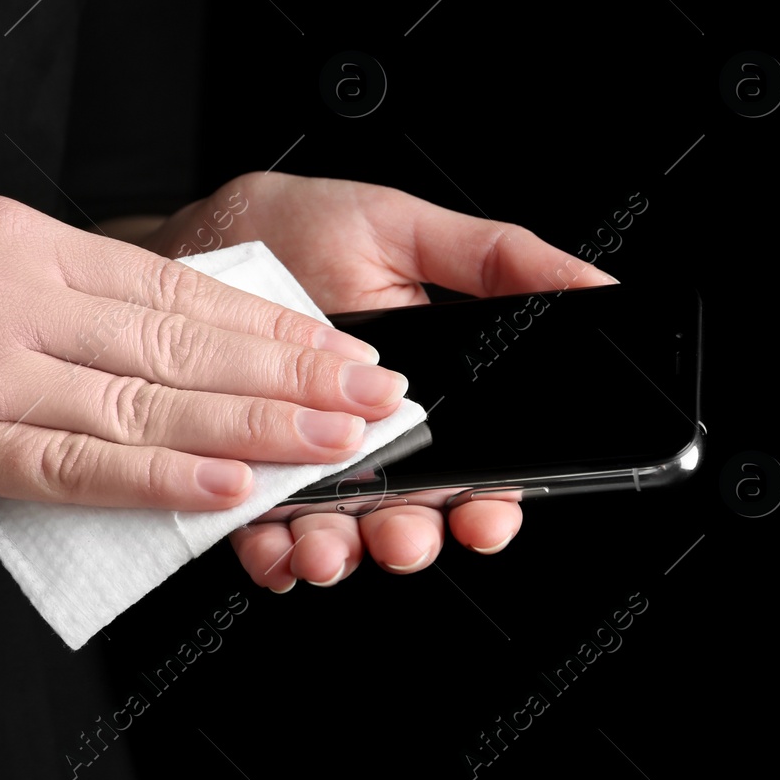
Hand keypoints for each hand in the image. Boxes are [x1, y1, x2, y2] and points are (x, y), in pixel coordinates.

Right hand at [0, 193, 410, 512]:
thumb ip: (45, 278)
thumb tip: (144, 320)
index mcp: (17, 234)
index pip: (174, 283)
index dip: (268, 320)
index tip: (339, 341)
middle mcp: (6, 294)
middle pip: (177, 338)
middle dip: (289, 373)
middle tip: (374, 394)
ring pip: (139, 402)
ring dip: (249, 427)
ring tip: (334, 445)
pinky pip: (65, 463)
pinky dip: (151, 477)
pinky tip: (221, 485)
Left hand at [140, 173, 616, 589]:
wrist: (182, 241)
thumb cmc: (289, 231)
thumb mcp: (400, 227)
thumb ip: (497, 258)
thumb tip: (598, 283)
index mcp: (421, 393)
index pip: (476, 464)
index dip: (491, 499)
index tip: (489, 514)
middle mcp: (365, 441)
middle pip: (412, 513)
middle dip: (412, 535)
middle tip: (403, 535)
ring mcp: (301, 466)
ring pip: (339, 534)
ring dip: (340, 552)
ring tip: (327, 546)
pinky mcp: (237, 480)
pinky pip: (258, 535)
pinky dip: (268, 552)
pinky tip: (272, 548)